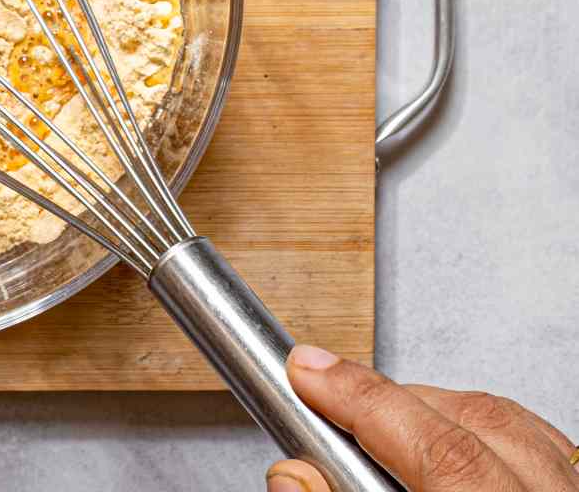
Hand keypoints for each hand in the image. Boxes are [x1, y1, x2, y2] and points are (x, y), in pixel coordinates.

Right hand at [271, 343, 575, 491]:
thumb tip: (294, 476)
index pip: (440, 448)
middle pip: (479, 420)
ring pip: (517, 424)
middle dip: (393, 401)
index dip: (361, 398)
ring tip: (385, 429)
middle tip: (327, 403)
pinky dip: (495, 434)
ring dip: (441, 412)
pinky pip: (552, 445)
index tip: (306, 369)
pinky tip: (456, 443)